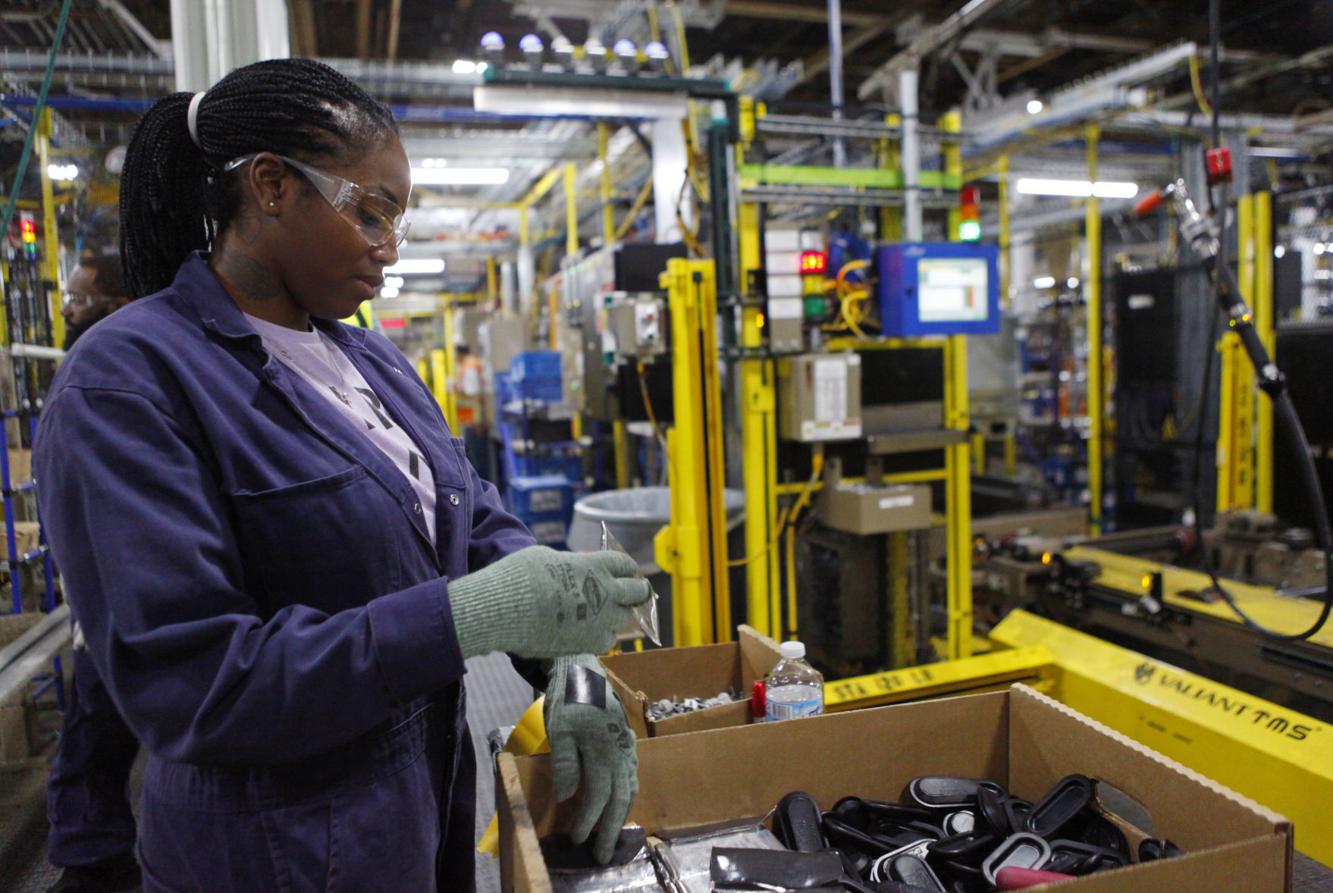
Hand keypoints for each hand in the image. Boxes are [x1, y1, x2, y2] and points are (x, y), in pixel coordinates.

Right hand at [448, 546, 650, 658]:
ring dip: (618, 615)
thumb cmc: (521, 575)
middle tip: (630, 594)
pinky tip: (591, 632)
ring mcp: (602, 620)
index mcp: (597, 565)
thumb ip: (571, 565)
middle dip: (636, 592)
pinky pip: (608, 641)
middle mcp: (607, 592)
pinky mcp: (590, 643)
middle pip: (638, 592)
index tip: (624, 572)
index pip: (626, 565)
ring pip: (625, 619)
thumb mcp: (547, 557)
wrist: (508, 609)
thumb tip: (575, 571)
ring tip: (605, 614)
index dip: (626, 568)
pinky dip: (602, 636)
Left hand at [545, 654, 637, 863]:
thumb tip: (568, 797)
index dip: (589, 820)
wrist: (581, 665)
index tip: (578, 839)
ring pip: (630, 787)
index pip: (598, 795)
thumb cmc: (566, 697)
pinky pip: (632, 773)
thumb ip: (566, 763)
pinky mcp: (625, 738)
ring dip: (622, 814)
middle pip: (620, 797)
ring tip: (614, 834)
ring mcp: (626, 744)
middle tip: (604, 855)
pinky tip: (623, 800)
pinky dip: (629, 793)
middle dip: (611, 828)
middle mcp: (621, 751)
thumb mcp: (559, 728)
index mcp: (604, 749)